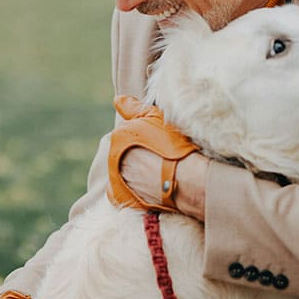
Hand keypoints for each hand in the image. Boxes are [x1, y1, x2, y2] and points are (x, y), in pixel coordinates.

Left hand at [107, 95, 201, 213]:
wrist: (186, 180)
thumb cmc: (174, 146)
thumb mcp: (156, 117)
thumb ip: (133, 108)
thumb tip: (118, 100)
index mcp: (118, 136)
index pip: (125, 133)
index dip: (142, 135)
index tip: (156, 140)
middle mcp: (113, 157)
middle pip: (122, 152)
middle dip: (136, 153)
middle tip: (157, 155)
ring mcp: (117, 179)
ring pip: (124, 171)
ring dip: (135, 171)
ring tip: (157, 171)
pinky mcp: (123, 198)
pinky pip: (123, 192)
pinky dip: (133, 190)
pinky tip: (149, 186)